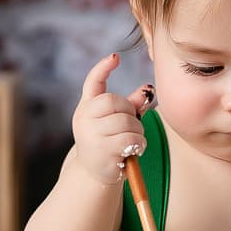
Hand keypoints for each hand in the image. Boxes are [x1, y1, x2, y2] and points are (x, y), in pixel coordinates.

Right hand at [72, 53, 152, 186]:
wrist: (95, 173)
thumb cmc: (108, 142)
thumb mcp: (115, 121)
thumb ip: (130, 105)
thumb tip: (147, 89)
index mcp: (86, 108)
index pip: (92, 83)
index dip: (103, 68)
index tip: (115, 57)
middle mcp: (83, 120)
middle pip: (116, 102)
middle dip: (130, 113)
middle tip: (132, 126)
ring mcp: (90, 137)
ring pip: (127, 122)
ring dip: (137, 131)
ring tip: (132, 140)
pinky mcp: (102, 153)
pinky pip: (131, 140)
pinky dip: (139, 145)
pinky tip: (133, 151)